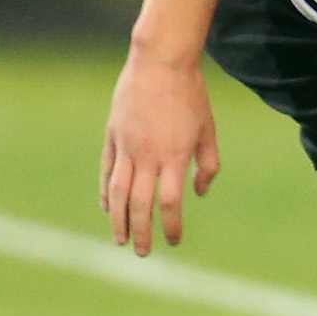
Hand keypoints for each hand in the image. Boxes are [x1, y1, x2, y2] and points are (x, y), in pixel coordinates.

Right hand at [102, 46, 220, 254]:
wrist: (161, 62)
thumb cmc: (192, 95)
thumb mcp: (209, 130)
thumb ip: (207, 164)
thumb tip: (198, 193)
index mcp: (176, 156)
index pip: (170, 203)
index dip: (172, 225)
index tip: (175, 240)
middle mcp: (148, 155)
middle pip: (141, 204)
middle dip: (141, 232)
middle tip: (143, 252)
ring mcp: (127, 146)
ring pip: (118, 192)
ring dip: (118, 219)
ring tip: (120, 239)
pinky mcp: (113, 136)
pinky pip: (108, 171)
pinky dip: (107, 192)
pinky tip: (108, 208)